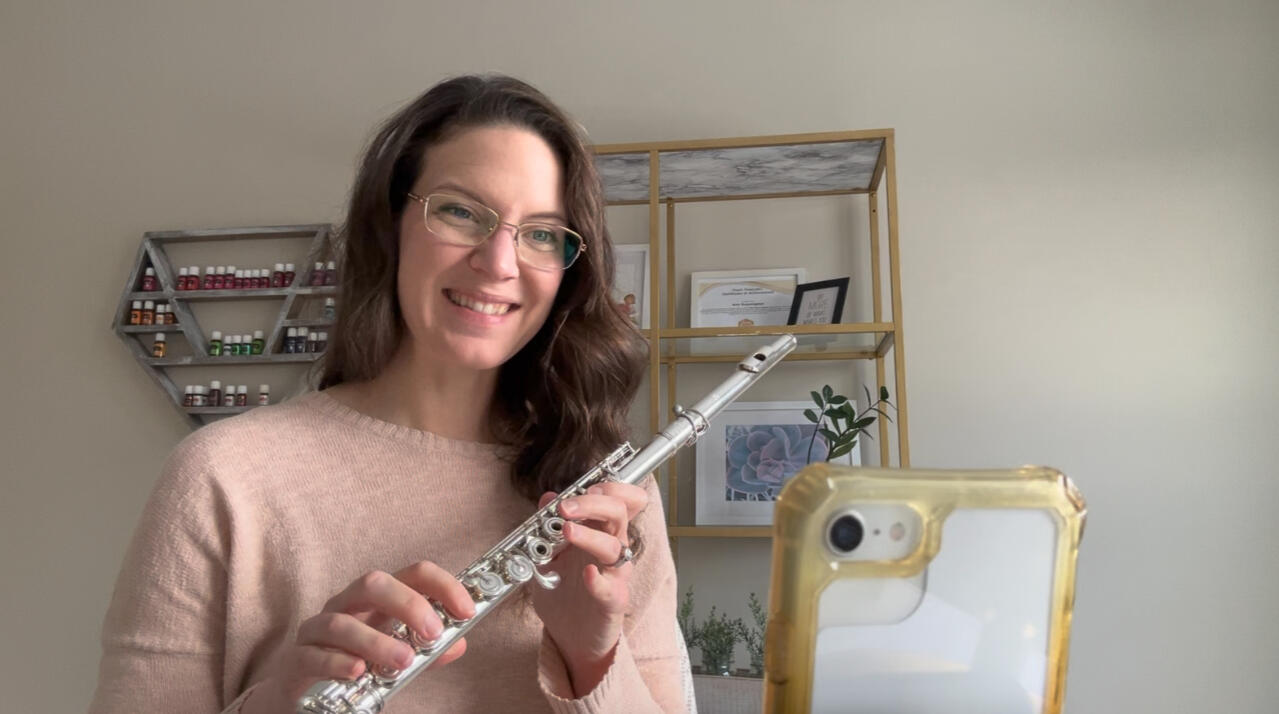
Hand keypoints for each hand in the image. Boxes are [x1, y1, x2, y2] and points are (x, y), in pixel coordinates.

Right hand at [244, 561, 474, 712]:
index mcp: (377, 600)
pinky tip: (359, 673)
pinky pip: (314, 655)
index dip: (442, 585)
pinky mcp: (298, 660)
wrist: (307, 696)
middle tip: (432, 633)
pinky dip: (338, 662)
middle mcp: (346, 606)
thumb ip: (426, 652)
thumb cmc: (357, 666)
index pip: (411, 574)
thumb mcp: (397, 656)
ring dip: (375, 640)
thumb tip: (459, 644)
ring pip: (341, 622)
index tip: (466, 610)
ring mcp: (318, 631)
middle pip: (373, 583)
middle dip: (407, 603)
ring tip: (403, 661)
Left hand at [531, 481, 648, 694]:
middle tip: (565, 507)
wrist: (571, 636)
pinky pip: (611, 589)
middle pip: (619, 513)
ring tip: (567, 532)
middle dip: (593, 504)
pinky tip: (587, 575)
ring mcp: (615, 575)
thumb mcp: (550, 555)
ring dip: (590, 536)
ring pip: (615, 547)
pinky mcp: (613, 602)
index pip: (622, 500)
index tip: (586, 486)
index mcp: (602, 532)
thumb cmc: (566, 592)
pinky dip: (599, 581)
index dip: (611, 487)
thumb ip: (549, 527)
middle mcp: (613, 548)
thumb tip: (547, 497)